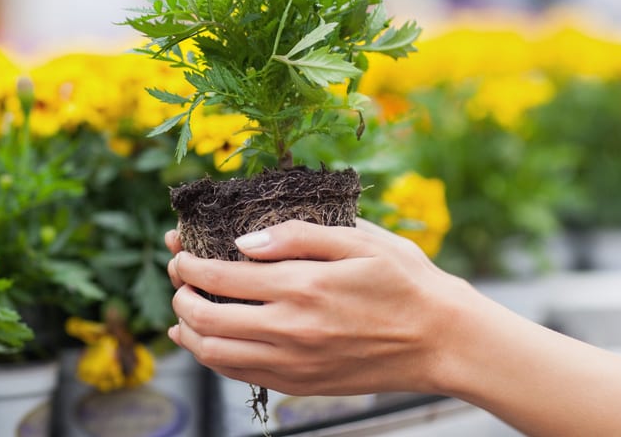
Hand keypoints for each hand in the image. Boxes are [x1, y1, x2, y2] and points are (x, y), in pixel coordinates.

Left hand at [165, 219, 473, 395]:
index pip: (220, 276)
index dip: (189, 263)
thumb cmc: (405, 282)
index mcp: (303, 286)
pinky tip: (206, 342)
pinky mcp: (301, 385)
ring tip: (181, 312)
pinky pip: (239, 375)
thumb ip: (297, 235)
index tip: (180, 251)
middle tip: (178, 276)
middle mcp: (291, 329)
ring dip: (187, 331)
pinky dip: (212, 358)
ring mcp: (294, 363)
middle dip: (179, 294)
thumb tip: (242, 241)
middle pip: (206, 317)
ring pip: (215, 353)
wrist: (443, 340)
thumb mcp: (359, 240)